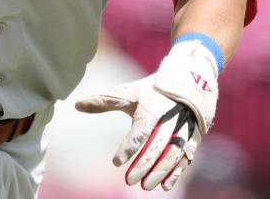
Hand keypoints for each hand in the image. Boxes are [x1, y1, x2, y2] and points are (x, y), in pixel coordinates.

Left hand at [75, 40, 218, 190]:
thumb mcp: (128, 93)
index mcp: (151, 109)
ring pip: (173, 154)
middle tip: (129, 180)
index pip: (139, 130)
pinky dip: (176, 172)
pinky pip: (186, 158)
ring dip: (160, 171)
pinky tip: (165, 185)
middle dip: (144, 164)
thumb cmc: (150, 91)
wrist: (186, 82)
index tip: (116, 162)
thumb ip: (104, 101)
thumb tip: (77, 105)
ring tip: (145, 186)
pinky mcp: (192, 138)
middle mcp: (170, 120)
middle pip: (157, 145)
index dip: (129, 146)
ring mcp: (183, 130)